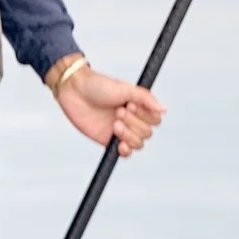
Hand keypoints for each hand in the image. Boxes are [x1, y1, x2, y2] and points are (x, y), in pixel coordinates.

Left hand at [50, 63, 166, 156]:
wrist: (74, 91)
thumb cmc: (98, 85)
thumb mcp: (124, 88)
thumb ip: (145, 98)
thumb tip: (164, 109)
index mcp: (138, 106)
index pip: (155, 120)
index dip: (145, 116)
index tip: (130, 105)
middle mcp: (132, 119)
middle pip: (147, 133)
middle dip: (134, 123)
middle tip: (118, 111)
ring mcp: (121, 131)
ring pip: (138, 144)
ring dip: (128, 135)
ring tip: (114, 123)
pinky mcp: (108, 141)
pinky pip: (124, 153)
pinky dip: (125, 151)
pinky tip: (119, 144)